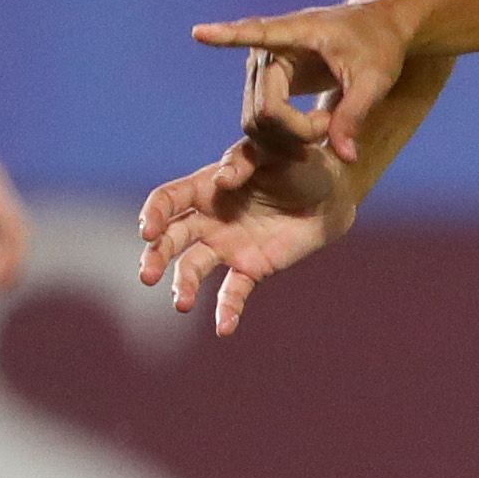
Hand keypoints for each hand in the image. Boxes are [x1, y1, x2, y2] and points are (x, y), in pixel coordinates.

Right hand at [135, 128, 355, 335]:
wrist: (332, 193)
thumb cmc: (300, 161)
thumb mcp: (277, 149)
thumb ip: (246, 159)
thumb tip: (221, 179)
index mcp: (206, 186)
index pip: (168, 200)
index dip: (154, 214)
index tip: (148, 230)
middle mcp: (209, 219)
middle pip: (171, 239)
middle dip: (155, 256)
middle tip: (146, 275)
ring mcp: (227, 246)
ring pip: (192, 268)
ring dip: (182, 286)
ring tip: (181, 305)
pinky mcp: (250, 268)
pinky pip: (233, 292)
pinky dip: (227, 311)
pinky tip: (225, 328)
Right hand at [188, 0, 414, 164]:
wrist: (380, 33)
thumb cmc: (379, 46)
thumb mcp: (375, 82)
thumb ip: (355, 117)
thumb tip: (345, 158)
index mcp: (298, 32)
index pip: (257, 35)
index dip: (226, 36)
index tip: (198, 32)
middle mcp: (271, 46)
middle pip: (263, 108)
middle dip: (296, 131)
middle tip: (333, 128)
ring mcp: (265, 65)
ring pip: (257, 120)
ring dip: (290, 137)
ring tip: (329, 127)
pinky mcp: (267, 82)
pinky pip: (261, 119)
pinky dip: (283, 136)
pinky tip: (309, 137)